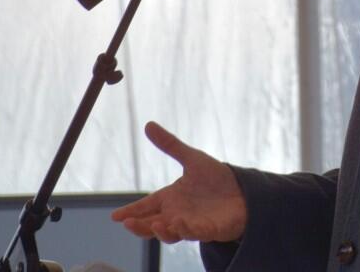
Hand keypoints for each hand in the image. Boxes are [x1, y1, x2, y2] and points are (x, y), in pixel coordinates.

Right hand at [111, 121, 247, 243]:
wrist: (244, 190)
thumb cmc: (216, 179)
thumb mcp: (192, 158)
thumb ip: (170, 145)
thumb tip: (148, 125)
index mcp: (171, 198)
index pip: (147, 206)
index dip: (131, 211)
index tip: (115, 216)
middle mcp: (177, 214)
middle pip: (153, 225)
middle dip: (139, 226)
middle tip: (128, 223)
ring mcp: (192, 224)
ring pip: (171, 234)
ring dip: (161, 231)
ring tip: (156, 224)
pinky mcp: (209, 230)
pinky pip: (195, 234)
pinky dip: (187, 230)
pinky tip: (180, 223)